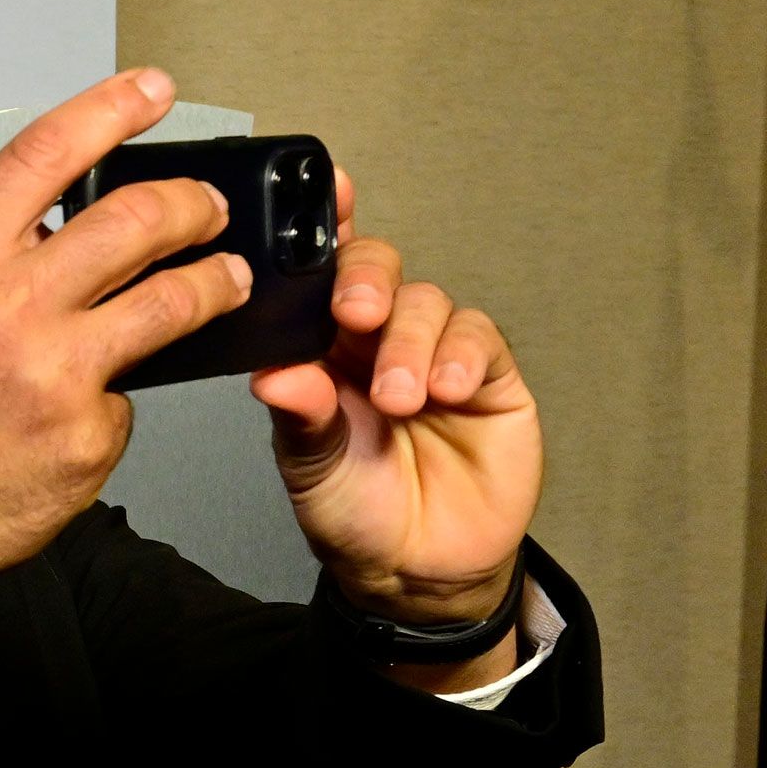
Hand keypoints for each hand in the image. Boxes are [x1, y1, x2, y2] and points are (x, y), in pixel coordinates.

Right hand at [0, 69, 248, 741]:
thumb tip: (36, 222)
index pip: (48, 151)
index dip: (113, 108)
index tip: (152, 92)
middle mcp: (4, 307)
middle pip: (141, 218)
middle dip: (193, 205)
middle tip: (206, 211)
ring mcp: (53, 374)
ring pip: (175, 298)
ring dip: (214, 281)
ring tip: (222, 281)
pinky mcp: (86, 437)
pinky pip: (133, 396)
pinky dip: (117, 396)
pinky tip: (87, 406)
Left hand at [250, 168, 540, 634]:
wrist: (416, 572)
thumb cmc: (352, 512)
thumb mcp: (310, 468)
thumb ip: (301, 416)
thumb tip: (275, 374)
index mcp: (318, 351)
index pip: (318, 275)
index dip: (323, 228)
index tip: (327, 195)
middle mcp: (373, 341)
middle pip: (376, 272)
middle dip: (367, 281)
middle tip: (357, 313)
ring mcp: (433, 353)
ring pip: (427, 303)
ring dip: (410, 341)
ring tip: (402, 397)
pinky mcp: (490, 376)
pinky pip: (480, 340)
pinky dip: (462, 356)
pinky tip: (447, 390)